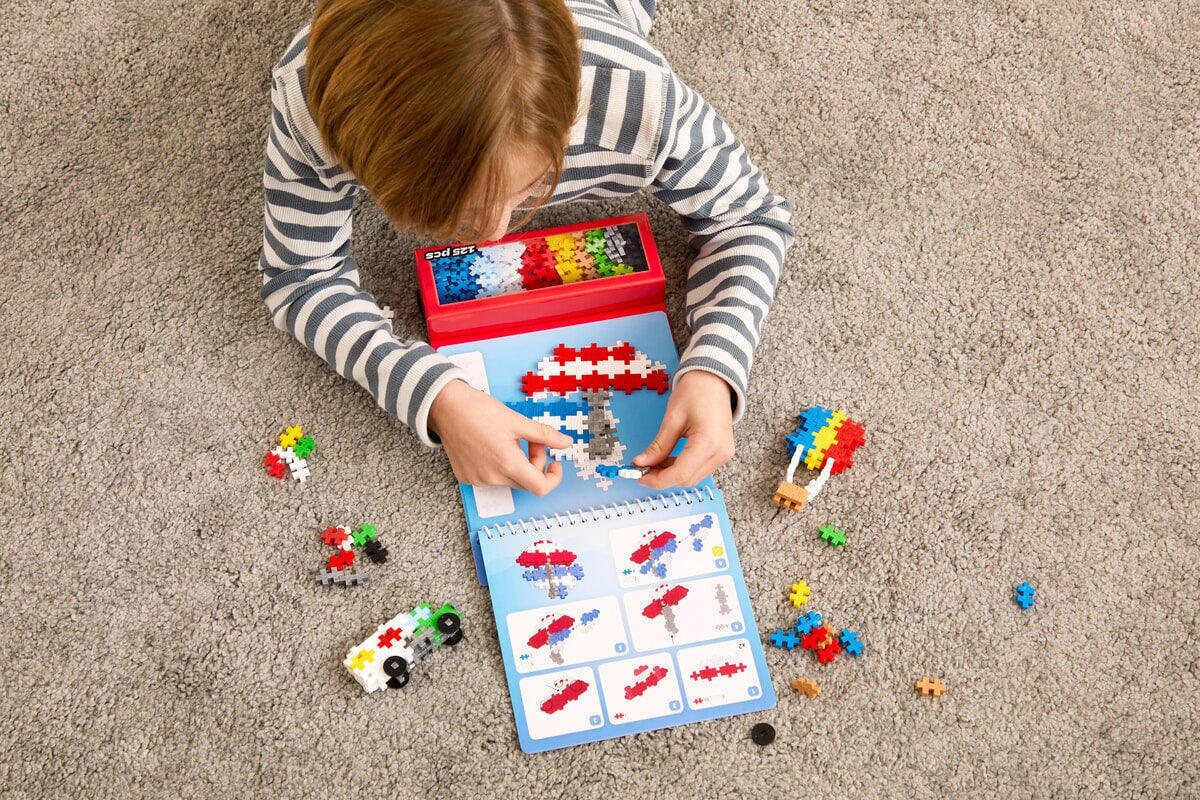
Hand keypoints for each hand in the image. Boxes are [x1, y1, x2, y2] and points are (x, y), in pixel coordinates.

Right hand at [428, 379, 573, 495]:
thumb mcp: (516, 420)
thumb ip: (544, 434)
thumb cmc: (478, 410)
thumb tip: (566, 442)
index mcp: (507, 463)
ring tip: (508, 439)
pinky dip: (499, 465)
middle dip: (534, 464)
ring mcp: (477, 479)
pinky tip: (491, 445)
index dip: (553, 478)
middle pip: (525, 482)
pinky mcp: (466, 476)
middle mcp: (491, 476)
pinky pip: (491, 477)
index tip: (554, 464)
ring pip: (509, 479)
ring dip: (516, 463)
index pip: (540, 487)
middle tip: (530, 441)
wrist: (445, 406)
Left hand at [632, 370, 735, 488]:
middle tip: (642, 470)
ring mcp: (724, 454)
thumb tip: (642, 463)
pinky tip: (668, 461)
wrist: (714, 380)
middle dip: (662, 478)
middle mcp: (720, 452)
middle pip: (687, 479)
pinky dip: (681, 468)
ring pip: (693, 477)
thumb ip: (658, 446)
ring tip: (653, 464)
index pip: (680, 473)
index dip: (657, 480)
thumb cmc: (696, 391)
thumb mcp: (672, 418)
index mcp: (709, 442)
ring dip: (671, 474)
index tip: (639, 476)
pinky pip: (699, 469)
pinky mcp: (722, 453)